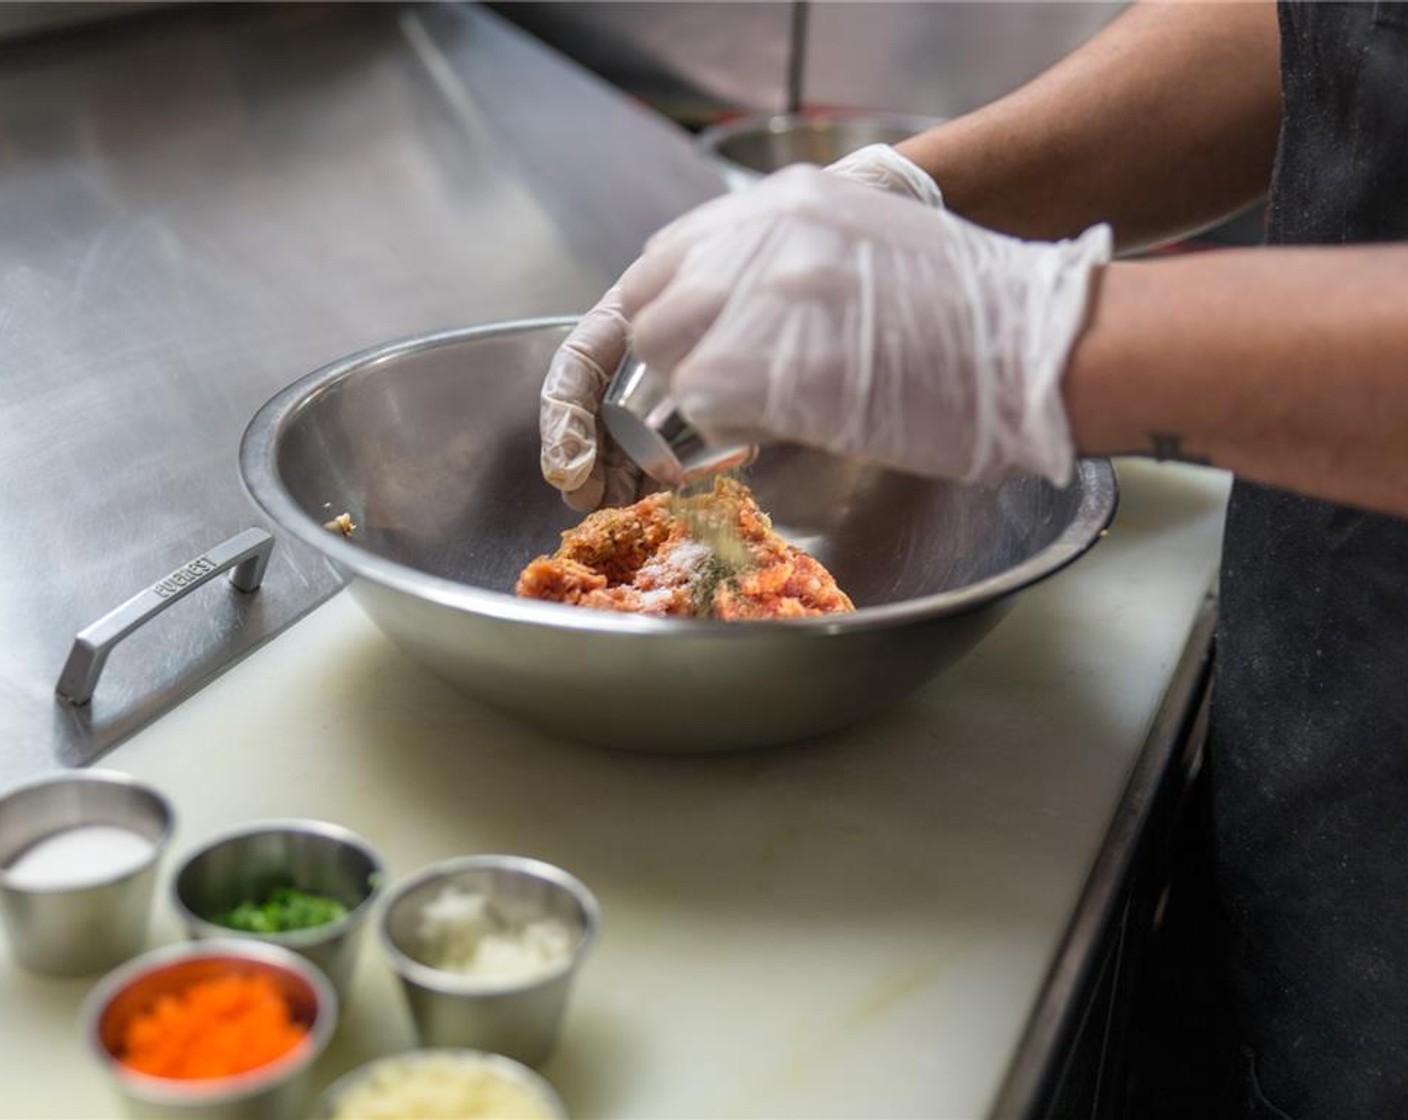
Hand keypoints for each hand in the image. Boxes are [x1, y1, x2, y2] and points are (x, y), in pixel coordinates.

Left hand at [539, 147, 943, 508]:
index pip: (668, 254)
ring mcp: (766, 297)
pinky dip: (723, 427)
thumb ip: (786, 264)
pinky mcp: (774, 363)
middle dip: (674, 360)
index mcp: (786, 203)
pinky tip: (773, 428)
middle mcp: (766, 236)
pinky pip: (703, 402)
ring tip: (757, 410)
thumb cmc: (970, 312)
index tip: (678, 348)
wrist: (1033, 346)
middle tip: (717, 391)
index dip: (663, 311)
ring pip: (670, 358)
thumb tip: (728, 315)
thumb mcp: (864, 246)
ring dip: (699, 394)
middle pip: (654, 309)